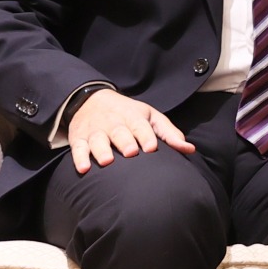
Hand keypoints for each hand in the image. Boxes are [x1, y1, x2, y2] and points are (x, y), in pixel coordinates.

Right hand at [68, 88, 194, 174]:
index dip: (146, 136)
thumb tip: (190, 149)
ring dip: (101, 150)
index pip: (141, 126)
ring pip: (98, 140)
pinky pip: (78, 148)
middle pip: (119, 132)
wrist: (92, 99)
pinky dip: (79, 158)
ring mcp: (95, 130)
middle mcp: (113, 123)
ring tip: (107, 162)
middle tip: (131, 152)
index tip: (151, 148)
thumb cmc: (129, 114)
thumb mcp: (150, 117)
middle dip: (125, 141)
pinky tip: (83, 169)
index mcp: (133, 117)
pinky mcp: (79, 138)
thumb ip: (169, 134)